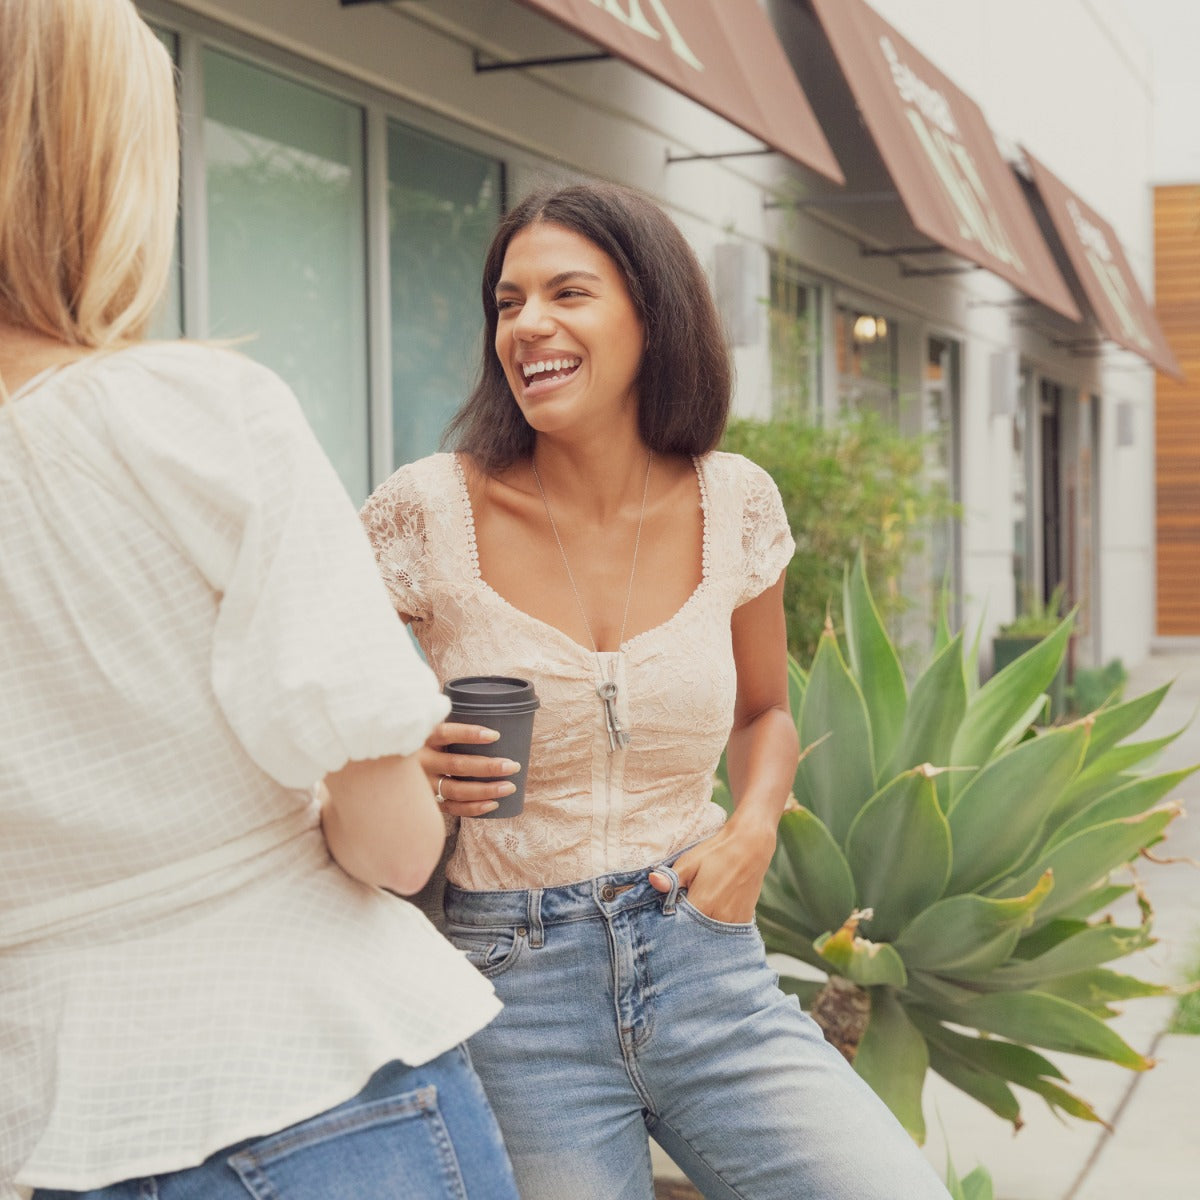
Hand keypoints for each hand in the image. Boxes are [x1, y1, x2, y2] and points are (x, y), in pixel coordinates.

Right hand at [420, 721, 520, 818]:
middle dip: (488, 767)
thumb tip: (491, 719)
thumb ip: (451, 722)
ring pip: (456, 790)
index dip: (470, 734)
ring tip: (509, 787)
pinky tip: (493, 804)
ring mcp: (422, 784)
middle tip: (513, 766)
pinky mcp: (426, 801)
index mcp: (422, 738)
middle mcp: (420, 762)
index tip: (496, 736)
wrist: (393, 771)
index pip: (446, 733)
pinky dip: (473, 808)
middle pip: (456, 765)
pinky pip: (452, 807)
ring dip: (486, 790)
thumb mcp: (429, 728)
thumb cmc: (423, 742)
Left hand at [647, 821, 775, 923]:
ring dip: (698, 931)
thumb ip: (671, 878)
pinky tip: (709, 917)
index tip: (665, 915)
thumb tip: (652, 881)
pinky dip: (713, 930)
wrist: (750, 847)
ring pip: (708, 937)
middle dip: (683, 929)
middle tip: (679, 915)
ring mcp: (733, 923)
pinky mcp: (743, 921)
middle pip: (693, 935)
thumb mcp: (690, 861)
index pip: (678, 926)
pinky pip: (723, 934)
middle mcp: (719, 919)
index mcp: (702, 905)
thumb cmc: (717, 853)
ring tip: (695, 914)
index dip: (669, 922)